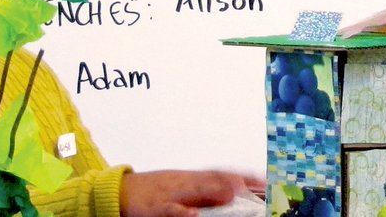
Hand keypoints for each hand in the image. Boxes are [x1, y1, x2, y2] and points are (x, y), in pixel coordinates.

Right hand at [120, 170, 263, 216]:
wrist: (121, 191)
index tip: (265, 178)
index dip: (244, 174)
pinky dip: (180, 211)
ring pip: (195, 190)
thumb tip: (235, 193)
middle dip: (235, 180)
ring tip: (234, 192)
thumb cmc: (157, 191)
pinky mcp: (155, 207)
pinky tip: (192, 214)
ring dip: (215, 190)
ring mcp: (171, 193)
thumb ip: (207, 191)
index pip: (223, 173)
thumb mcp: (184, 187)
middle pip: (213, 179)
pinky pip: (169, 210)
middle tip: (256, 183)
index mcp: (193, 178)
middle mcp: (185, 182)